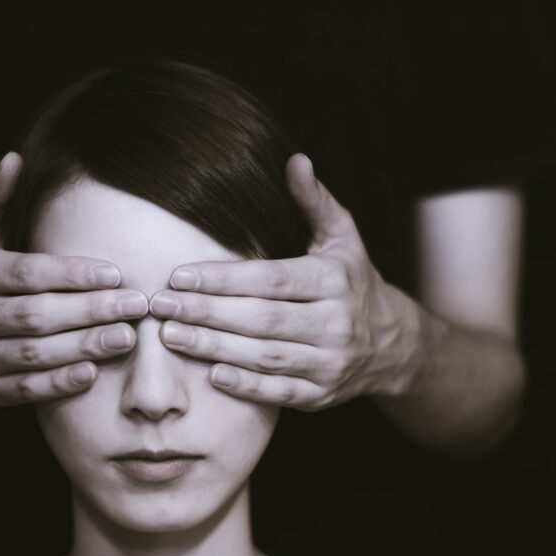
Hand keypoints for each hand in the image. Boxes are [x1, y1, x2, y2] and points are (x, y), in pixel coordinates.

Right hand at [0, 152, 148, 405]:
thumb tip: (14, 159)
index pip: (26, 273)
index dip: (72, 274)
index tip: (116, 273)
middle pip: (35, 315)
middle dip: (90, 311)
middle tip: (136, 304)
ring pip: (34, 354)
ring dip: (84, 347)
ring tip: (127, 336)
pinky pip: (27, 390)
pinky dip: (60, 384)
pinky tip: (95, 373)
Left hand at [148, 153, 412, 410]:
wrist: (396, 345)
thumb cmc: (353, 282)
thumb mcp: (343, 238)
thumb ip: (314, 201)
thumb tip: (295, 160)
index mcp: (333, 280)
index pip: (271, 279)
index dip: (223, 279)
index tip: (179, 276)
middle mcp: (335, 323)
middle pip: (262, 319)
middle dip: (206, 313)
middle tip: (160, 306)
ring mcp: (329, 363)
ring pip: (266, 357)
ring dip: (214, 348)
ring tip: (171, 336)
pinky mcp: (321, 396)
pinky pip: (280, 393)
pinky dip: (246, 387)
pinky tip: (211, 375)